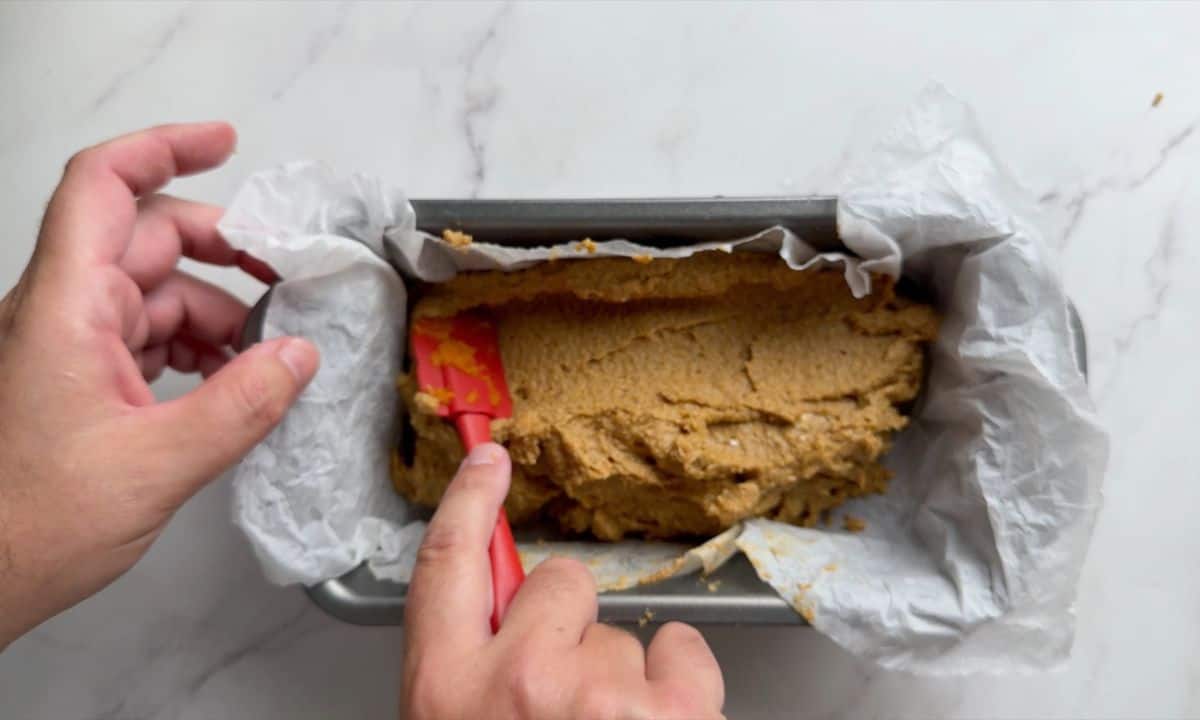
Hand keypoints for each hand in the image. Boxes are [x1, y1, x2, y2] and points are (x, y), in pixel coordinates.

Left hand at [0, 123, 318, 648]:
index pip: (104, 188)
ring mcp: (69, 343)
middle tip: (288, 276)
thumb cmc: (33, 524)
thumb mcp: (156, 467)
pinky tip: (230, 378)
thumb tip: (301, 355)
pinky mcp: (79, 378)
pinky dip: (194, 345)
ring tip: (269, 350)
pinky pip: (146, 334)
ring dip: (216, 310)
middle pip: (147, 237)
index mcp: (64, 309)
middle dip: (223, 248)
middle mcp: (62, 310)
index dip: (163, 148)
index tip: (226, 142)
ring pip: (154, 290)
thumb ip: (239, 406)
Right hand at [402, 443, 724, 719]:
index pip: (445, 564)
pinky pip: (682, 646)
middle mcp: (519, 681)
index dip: (469, 503)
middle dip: (570, 624)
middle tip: (566, 699)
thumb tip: (505, 620)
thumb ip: (469, 672)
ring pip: (622, 632)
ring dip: (621, 682)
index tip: (489, 461)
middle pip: (558, 582)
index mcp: (445, 692)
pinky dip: (680, 682)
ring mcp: (599, 694)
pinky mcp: (671, 712)